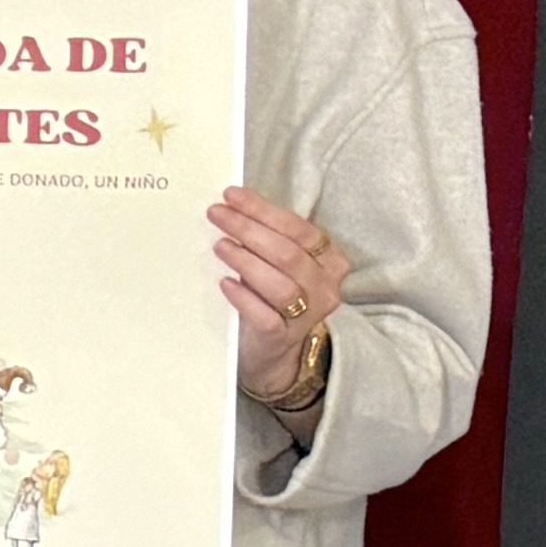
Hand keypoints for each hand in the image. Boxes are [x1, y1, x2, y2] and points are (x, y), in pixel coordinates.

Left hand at [213, 189, 344, 404]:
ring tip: (219, 246)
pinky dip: (244, 298)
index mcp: (329, 260)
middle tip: (216, 214)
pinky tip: (225, 284)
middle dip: (249, 229)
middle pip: (288, 253)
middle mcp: (325, 286)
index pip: (299, 229)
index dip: (264, 211)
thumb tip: (230, 204)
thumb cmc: (271, 297)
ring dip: (247, 261)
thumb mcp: (276, 264)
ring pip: (281, 284)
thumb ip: (265, 238)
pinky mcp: (283, 336)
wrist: (271, 351)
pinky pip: (265, 315)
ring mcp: (308, 314)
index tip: (231, 196)